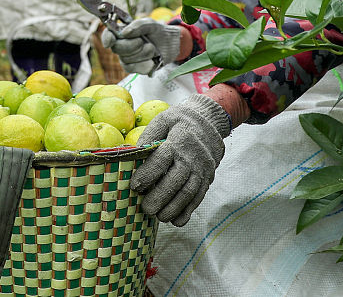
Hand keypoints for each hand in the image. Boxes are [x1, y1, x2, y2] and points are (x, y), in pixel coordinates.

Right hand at [101, 17, 180, 73]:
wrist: (170, 45)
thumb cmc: (157, 31)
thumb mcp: (150, 23)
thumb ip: (138, 25)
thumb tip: (124, 33)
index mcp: (122, 31)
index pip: (108, 34)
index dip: (106, 38)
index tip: (109, 42)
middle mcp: (121, 44)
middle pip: (116, 48)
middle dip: (131, 45)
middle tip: (142, 41)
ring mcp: (126, 57)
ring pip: (126, 59)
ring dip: (142, 54)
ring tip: (152, 48)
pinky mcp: (133, 67)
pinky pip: (132, 68)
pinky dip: (144, 64)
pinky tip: (151, 60)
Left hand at [131, 94, 230, 225]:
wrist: (209, 123)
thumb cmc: (179, 122)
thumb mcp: (163, 120)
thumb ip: (149, 135)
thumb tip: (133, 153)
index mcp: (178, 140)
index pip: (162, 159)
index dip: (148, 174)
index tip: (135, 186)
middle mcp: (191, 157)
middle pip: (176, 180)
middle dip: (160, 197)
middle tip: (146, 208)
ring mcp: (202, 169)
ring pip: (189, 192)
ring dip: (174, 208)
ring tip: (159, 217)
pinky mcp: (207, 179)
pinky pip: (198, 197)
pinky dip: (188, 211)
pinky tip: (176, 221)